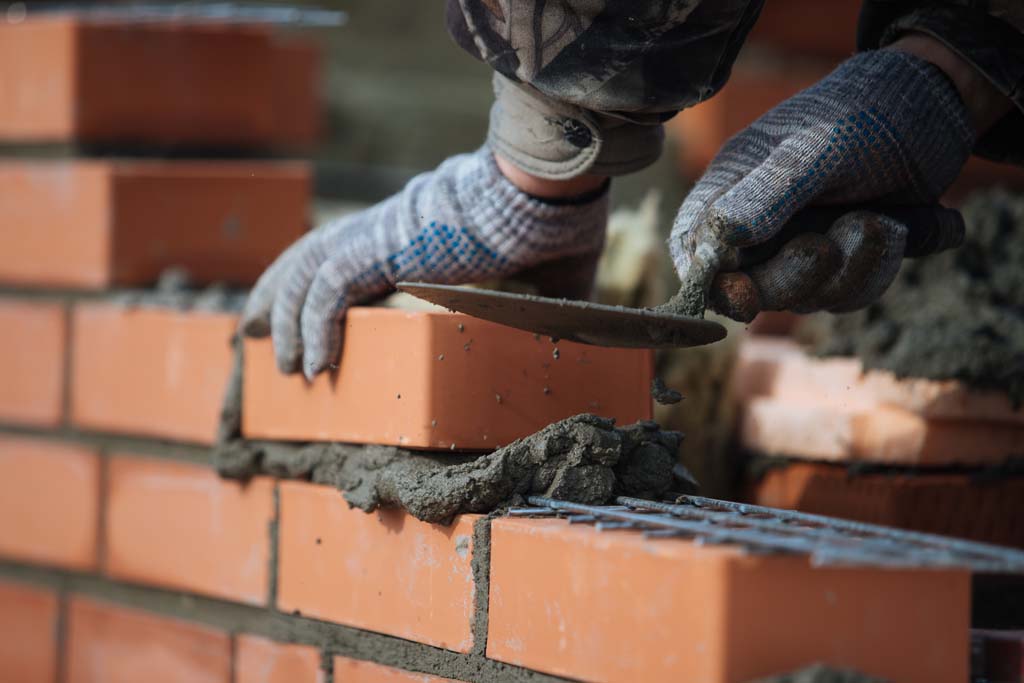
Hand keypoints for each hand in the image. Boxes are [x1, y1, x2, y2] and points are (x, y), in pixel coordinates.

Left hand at [240, 148, 607, 378]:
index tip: (304, 320)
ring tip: (284, 369)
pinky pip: (330, 292)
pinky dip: (315, 328)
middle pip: (308, 258)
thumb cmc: (552, 223)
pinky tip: (315, 367)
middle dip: (276, 297)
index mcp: (414, 232)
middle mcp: (387, 229)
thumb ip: (545, 300)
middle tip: (252, 333)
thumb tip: (581, 324)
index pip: (344, 255)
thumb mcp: (546, 274)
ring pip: (308, 273)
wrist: (549, 193)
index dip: (314, 284)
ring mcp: (382, 236)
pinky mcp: (385, 248)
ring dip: (287, 322)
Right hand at [669, 48, 975, 320]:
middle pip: (749, 287)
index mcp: (730, 188)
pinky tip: (900, 229)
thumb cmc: (864, 114)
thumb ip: (767, 194)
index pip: (692, 244)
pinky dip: (876, 269)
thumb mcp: (815, 150)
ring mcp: (799, 246)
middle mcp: (757, 224)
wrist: (937, 107)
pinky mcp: (842, 261)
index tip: (742, 296)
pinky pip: (847, 293)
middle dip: (792, 277)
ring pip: (805, 297)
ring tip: (879, 221)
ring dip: (848, 269)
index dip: (707, 280)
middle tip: (825, 246)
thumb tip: (717, 240)